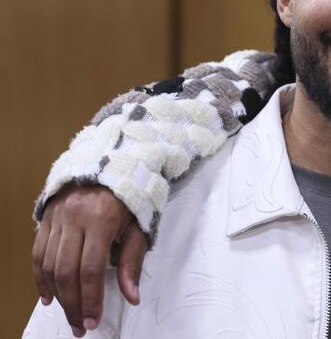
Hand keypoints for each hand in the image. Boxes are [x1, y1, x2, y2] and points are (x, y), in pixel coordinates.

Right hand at [32, 185, 146, 336]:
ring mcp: (57, 216)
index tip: (93, 320)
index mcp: (101, 218)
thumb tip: (132, 297)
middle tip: (80, 326)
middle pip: (66, 270)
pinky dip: (42, 277)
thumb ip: (132, 261)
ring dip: (57, 294)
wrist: (114, 161)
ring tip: (69, 314)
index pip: (91, 268)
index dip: (91, 297)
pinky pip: (39, 252)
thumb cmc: (132, 195)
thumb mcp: (140, 225)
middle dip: (73, 303)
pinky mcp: (47, 216)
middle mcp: (74, 217)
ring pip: (49, 264)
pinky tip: (49, 296)